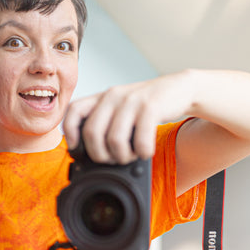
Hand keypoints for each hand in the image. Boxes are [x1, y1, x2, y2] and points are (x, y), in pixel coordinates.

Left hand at [63, 74, 190, 163]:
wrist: (179, 89)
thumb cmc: (147, 106)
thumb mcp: (121, 109)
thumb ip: (105, 122)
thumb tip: (88, 152)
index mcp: (102, 97)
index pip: (74, 111)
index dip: (69, 132)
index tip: (75, 148)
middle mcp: (113, 96)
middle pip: (92, 132)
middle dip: (100, 155)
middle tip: (112, 160)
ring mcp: (132, 101)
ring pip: (114, 140)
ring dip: (122, 157)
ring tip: (131, 156)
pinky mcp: (151, 107)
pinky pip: (140, 140)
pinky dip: (142, 152)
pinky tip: (146, 151)